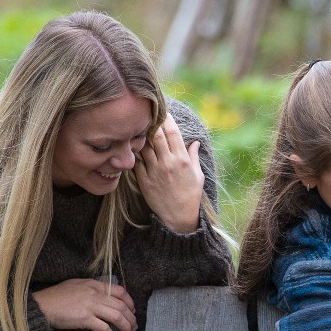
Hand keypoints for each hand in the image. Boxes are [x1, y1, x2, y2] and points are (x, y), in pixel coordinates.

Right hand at [31, 277, 135, 330]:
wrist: (42, 305)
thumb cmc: (56, 297)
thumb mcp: (76, 285)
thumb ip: (91, 288)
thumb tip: (104, 296)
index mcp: (94, 284)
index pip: (120, 291)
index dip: (130, 302)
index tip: (133, 310)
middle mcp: (95, 294)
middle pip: (121, 306)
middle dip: (131, 317)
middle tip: (134, 325)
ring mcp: (90, 306)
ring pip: (117, 316)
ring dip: (125, 326)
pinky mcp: (85, 318)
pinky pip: (103, 327)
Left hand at [132, 113, 204, 234]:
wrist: (178, 217)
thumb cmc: (190, 195)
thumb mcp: (197, 175)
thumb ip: (194, 157)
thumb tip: (195, 142)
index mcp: (181, 160)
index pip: (173, 132)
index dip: (167, 119)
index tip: (164, 112)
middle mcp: (167, 163)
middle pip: (156, 135)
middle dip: (152, 123)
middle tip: (148, 115)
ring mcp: (154, 171)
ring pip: (144, 146)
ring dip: (141, 136)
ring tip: (139, 129)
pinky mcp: (144, 180)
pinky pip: (136, 162)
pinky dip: (135, 152)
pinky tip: (133, 146)